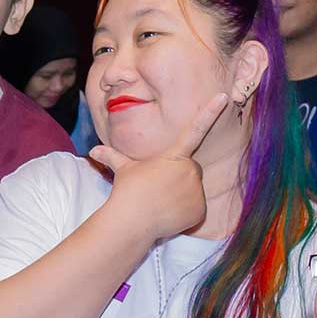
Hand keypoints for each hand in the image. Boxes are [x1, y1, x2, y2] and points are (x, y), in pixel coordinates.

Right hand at [89, 91, 232, 239]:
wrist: (132, 221)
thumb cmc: (127, 191)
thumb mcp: (123, 170)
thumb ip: (113, 157)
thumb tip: (92, 151)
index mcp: (173, 155)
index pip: (195, 130)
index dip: (210, 112)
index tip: (224, 96)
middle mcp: (189, 170)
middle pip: (191, 169)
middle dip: (179, 176)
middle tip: (159, 187)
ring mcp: (196, 190)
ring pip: (194, 189)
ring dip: (182, 194)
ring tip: (162, 202)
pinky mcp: (199, 210)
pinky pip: (196, 209)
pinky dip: (186, 212)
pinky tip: (170, 214)